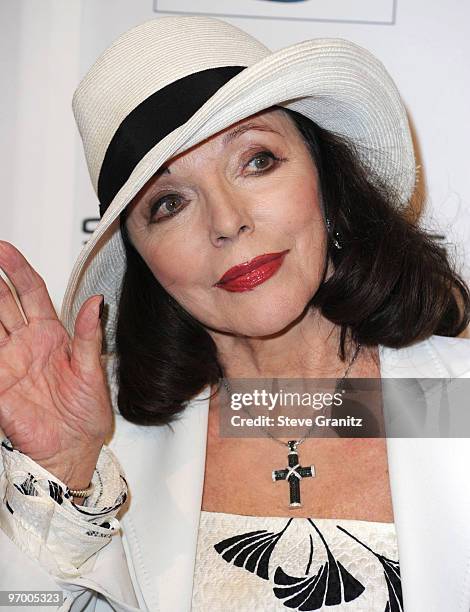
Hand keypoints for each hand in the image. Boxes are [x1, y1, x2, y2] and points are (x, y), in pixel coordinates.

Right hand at [0, 241, 113, 491]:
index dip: (17, 269)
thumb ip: (90, 335)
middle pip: (2, 302)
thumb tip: (97, 302)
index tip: (4, 250)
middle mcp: (26, 344)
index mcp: (51, 335)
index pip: (30, 292)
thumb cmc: (86, 413)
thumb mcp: (92, 370)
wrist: (75, 449)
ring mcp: (7, 363)